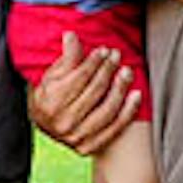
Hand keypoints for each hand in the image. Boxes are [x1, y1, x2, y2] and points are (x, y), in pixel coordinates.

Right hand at [30, 36, 139, 155]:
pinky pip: (115, 127)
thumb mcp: (52, 76)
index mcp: (50, 104)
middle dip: (107, 70)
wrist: (46, 127)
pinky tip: (136, 94)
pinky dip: (128, 111)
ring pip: (107, 109)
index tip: (104, 50)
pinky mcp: (89, 147)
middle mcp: (63, 123)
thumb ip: (66, 59)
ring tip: (127, 71)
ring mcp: (76, 138)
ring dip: (121, 88)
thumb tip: (71, 36)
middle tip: (116, 55)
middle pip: (94, 91)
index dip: (93, 62)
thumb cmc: (49, 96)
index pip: (79, 78)